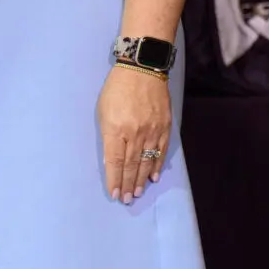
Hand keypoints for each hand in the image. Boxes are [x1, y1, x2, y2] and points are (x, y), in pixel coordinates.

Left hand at [98, 65, 171, 204]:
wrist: (143, 70)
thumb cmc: (116, 88)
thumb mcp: (103, 110)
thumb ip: (108, 135)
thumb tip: (111, 158)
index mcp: (116, 128)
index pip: (115, 161)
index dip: (114, 179)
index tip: (114, 193)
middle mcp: (135, 133)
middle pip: (131, 165)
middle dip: (127, 184)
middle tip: (126, 199)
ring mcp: (152, 131)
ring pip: (146, 161)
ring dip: (141, 179)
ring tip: (137, 193)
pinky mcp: (165, 128)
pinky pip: (161, 152)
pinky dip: (156, 166)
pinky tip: (152, 177)